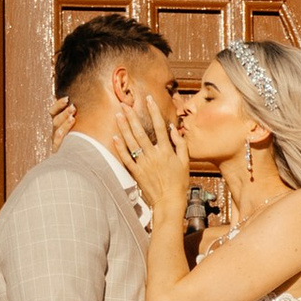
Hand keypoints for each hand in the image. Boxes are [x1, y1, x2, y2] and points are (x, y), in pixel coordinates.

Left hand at [119, 81, 192, 220]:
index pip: (160, 126)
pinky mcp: (136, 172)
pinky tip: (115, 137)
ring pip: (131, 142)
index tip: (148, 98)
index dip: (154, 111)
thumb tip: (173, 128)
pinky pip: (126, 158)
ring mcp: (143, 164)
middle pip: (140, 131)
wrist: (169, 202)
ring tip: (118, 115)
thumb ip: (180, 143)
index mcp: (166, 150)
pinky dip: (120, 147)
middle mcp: (153, 155)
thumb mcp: (185, 162)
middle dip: (132, 116)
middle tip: (124, 104)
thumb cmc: (180, 182)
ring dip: (124, 127)